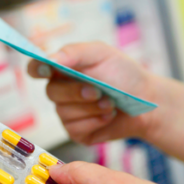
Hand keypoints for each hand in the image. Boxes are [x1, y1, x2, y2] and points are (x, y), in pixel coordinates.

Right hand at [27, 42, 158, 144]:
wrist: (146, 102)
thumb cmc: (124, 75)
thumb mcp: (102, 53)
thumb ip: (74, 52)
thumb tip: (49, 59)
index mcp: (62, 69)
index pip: (36, 68)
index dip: (36, 69)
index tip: (47, 70)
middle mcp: (60, 91)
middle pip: (51, 92)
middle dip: (76, 92)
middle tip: (98, 91)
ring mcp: (66, 112)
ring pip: (64, 112)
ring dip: (90, 108)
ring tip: (110, 104)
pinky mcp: (75, 131)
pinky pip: (74, 128)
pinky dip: (94, 122)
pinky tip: (107, 116)